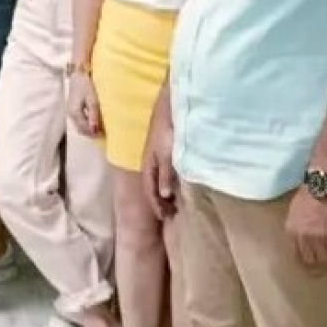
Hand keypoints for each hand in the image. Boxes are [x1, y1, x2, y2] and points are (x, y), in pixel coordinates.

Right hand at [67, 73, 102, 136]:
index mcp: (74, 112)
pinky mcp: (72, 109)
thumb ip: (93, 115)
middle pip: (81, 129)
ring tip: (100, 129)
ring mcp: (70, 112)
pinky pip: (79, 121)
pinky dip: (86, 124)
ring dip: (89, 130)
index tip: (104, 134)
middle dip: (91, 133)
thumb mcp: (92, 100)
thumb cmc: (86, 85)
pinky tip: (94, 122)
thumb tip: (95, 130)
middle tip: (103, 133)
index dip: (94, 133)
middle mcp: (71, 114)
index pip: (84, 128)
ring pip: (80, 126)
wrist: (78, 75)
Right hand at [141, 104, 177, 219]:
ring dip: (165, 193)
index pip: (150, 190)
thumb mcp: (167, 155)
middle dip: (160, 201)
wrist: (170, 109)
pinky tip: (178, 184)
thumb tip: (165, 195)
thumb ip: (165, 174)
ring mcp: (157, 156)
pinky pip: (164, 173)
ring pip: (158, 180)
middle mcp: (150, 163)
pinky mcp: (164, 151)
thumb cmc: (167, 132)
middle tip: (173, 214)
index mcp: (148, 165)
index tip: (166, 217)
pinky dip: (169, 182)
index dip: (157, 204)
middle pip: (152, 186)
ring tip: (175, 203)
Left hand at [286, 189, 326, 266]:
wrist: (323, 185)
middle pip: (312, 258)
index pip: (297, 253)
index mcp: (292, 230)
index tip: (311, 262)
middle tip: (325, 260)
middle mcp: (304, 236)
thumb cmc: (308, 194)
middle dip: (319, 260)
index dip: (306, 259)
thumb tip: (303, 238)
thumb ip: (298, 227)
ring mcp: (320, 237)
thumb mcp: (294, 212)